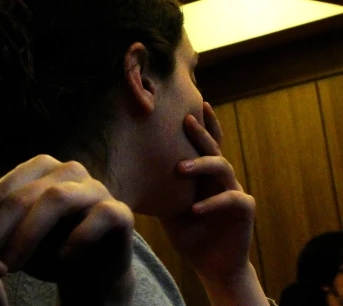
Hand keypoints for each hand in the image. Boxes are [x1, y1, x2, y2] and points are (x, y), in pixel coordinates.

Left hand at [0, 155, 134, 304]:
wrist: (91, 274)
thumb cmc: (48, 252)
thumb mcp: (16, 239)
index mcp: (40, 169)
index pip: (4, 189)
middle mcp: (69, 170)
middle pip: (27, 194)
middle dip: (2, 230)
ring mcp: (97, 188)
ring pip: (59, 198)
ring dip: (30, 234)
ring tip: (14, 265)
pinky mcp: (121, 212)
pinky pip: (102, 215)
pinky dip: (79, 237)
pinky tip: (63, 260)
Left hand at [159, 102, 255, 283]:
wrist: (212, 264)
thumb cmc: (188, 232)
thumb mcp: (168, 206)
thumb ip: (159, 187)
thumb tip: (125, 170)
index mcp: (204, 174)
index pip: (204, 144)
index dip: (201, 124)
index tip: (189, 105)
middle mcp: (221, 178)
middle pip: (213, 147)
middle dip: (200, 132)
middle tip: (186, 120)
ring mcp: (234, 191)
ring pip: (223, 167)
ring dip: (201, 164)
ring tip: (180, 168)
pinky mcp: (244, 210)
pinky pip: (232, 199)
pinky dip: (212, 202)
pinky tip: (195, 209)